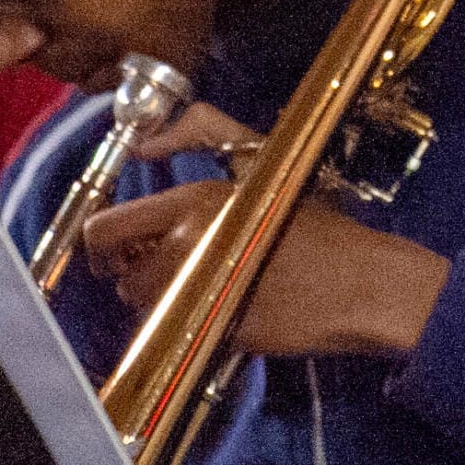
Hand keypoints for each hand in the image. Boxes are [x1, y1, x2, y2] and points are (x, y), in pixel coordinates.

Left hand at [82, 102, 450, 357]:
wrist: (362, 282)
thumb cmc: (318, 225)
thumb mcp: (263, 162)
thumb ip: (205, 133)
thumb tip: (146, 143)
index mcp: (193, 202)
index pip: (104, 230)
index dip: (102, 245)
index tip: (117, 252)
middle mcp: (185, 246)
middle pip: (118, 272)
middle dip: (134, 273)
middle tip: (170, 267)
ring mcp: (196, 293)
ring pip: (141, 305)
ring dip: (163, 299)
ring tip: (212, 282)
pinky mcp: (210, 331)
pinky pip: (172, 331)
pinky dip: (188, 321)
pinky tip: (226, 304)